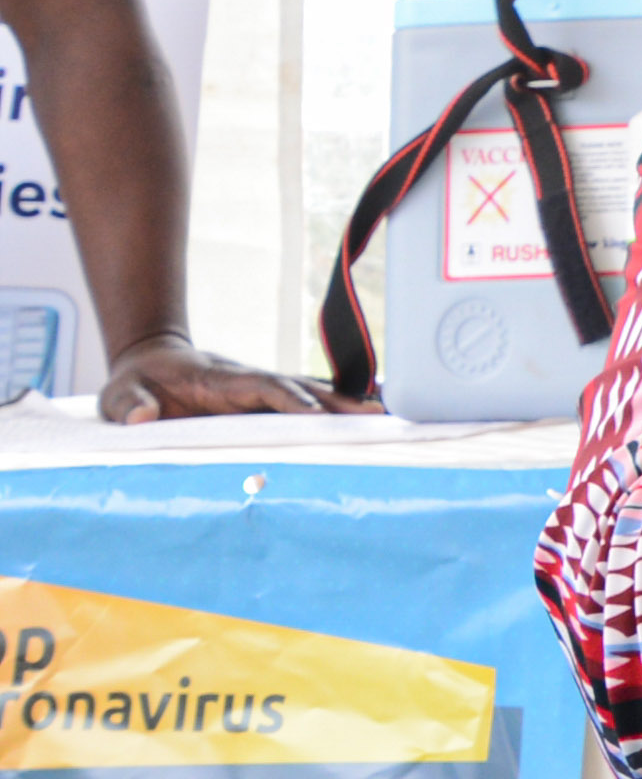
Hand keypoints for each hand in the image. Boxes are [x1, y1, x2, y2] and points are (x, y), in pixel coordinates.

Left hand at [97, 333, 369, 422]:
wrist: (149, 360)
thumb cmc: (136, 381)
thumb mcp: (119, 393)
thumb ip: (128, 403)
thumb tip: (145, 416)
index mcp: (220, 381)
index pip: (263, 387)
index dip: (290, 399)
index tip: (316, 414)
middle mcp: (249, 382)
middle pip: (302, 388)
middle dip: (339, 401)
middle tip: (376, 415)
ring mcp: (259, 390)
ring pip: (310, 395)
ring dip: (346, 405)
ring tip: (384, 418)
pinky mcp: (263, 401)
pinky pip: (304, 404)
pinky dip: (335, 409)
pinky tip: (362, 418)